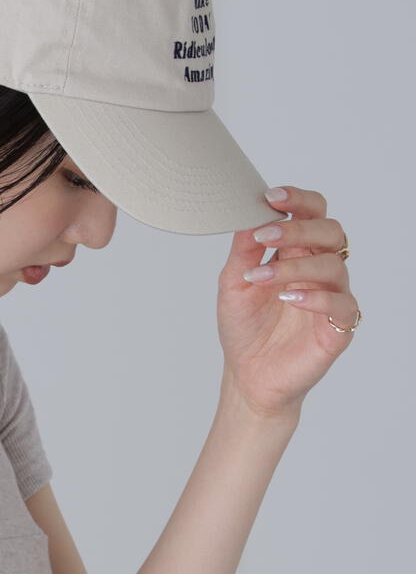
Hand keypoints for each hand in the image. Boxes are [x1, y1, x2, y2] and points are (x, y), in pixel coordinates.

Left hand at [216, 184, 358, 417]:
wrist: (247, 376)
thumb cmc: (245, 329)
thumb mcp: (234, 285)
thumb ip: (243, 251)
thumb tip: (247, 213)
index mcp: (298, 253)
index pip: (312, 213)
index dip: (298, 200)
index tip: (271, 197)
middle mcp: (319, 270)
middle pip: (329, 231)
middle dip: (298, 227)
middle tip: (266, 234)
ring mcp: (332, 297)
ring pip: (333, 265)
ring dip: (296, 265)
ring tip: (261, 278)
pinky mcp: (338, 327)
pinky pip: (340, 304)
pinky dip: (315, 297)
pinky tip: (289, 298)